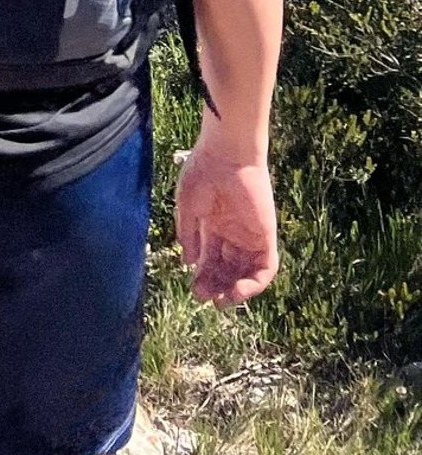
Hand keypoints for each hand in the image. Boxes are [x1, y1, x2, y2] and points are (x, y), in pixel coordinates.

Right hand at [176, 133, 277, 304]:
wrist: (227, 154)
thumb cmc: (203, 172)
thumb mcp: (187, 205)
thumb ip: (188, 234)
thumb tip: (188, 262)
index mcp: (212, 224)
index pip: (209, 258)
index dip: (202, 276)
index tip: (192, 289)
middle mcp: (232, 233)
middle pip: (226, 268)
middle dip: (215, 285)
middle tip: (203, 298)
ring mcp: (250, 236)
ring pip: (245, 272)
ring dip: (235, 289)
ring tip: (221, 300)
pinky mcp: (265, 236)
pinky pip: (266, 267)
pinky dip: (255, 283)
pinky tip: (238, 290)